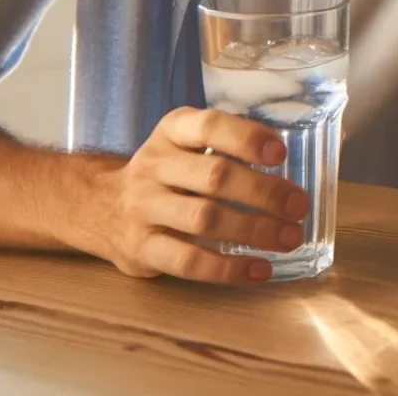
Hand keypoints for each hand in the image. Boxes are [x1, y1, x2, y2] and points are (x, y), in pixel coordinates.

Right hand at [77, 107, 309, 283]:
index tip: (280, 154)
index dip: (246, 139)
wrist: (99, 206)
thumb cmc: (166, 175)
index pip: (209, 127)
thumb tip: (297, 167)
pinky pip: (188, 261)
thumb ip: (228, 148)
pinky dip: (229, 269)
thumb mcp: (185, 145)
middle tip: (298, 206)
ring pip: (204, 219)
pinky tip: (260, 270)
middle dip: (263, 192)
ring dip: (254, 229)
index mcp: (172, 132)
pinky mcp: (141, 249)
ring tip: (289, 238)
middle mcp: (155, 166)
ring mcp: (144, 208)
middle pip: (214, 177)